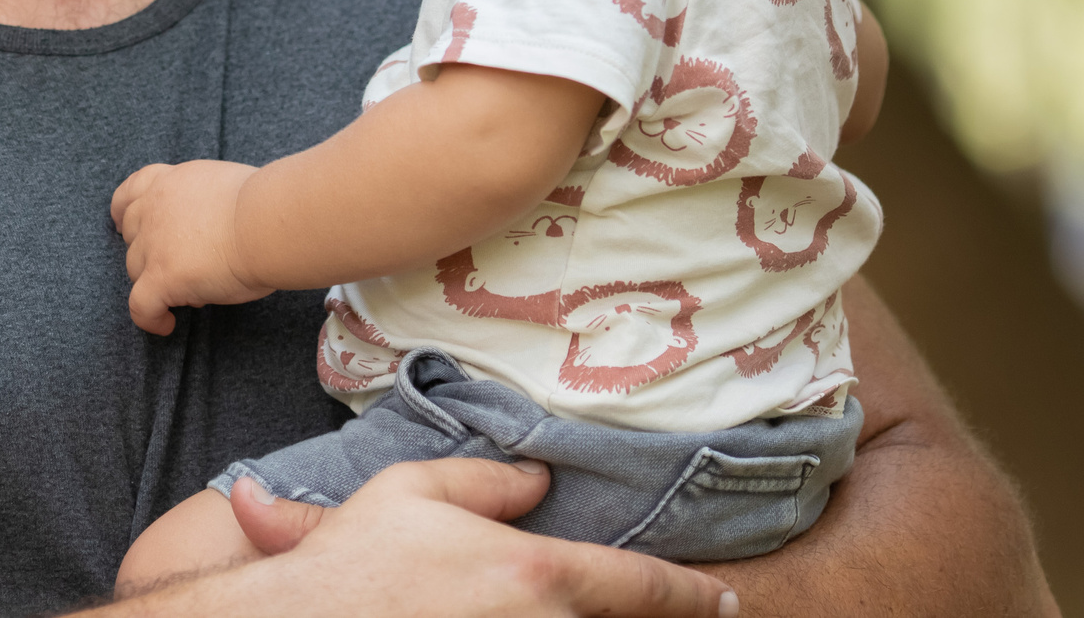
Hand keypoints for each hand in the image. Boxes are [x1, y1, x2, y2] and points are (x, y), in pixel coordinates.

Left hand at [109, 159, 266, 334]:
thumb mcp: (227, 186)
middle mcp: (156, 207)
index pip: (133, 189)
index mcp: (173, 181)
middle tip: (178, 266)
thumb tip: (213, 226)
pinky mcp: (162, 277)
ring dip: (154, 282)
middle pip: (133, 234)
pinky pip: (141, 306)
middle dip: (148, 251)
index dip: (125, 210)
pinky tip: (167, 324)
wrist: (269, 223)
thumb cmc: (267, 206)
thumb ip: (206, 201)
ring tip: (189, 294)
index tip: (124, 224)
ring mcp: (155, 243)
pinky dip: (150, 318)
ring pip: (135, 269)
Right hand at [236, 460, 739, 616]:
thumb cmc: (354, 564)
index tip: (728, 602)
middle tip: (681, 609)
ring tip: (594, 612)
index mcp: (537, 574)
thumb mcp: (414, 492)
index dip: (697, 596)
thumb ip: (488, 481)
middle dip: (643, 617)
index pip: (645, 587)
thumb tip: (537, 478)